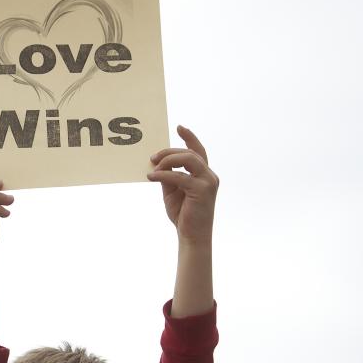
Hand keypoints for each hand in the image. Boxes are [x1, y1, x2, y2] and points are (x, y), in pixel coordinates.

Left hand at [147, 125, 218, 245]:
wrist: (191, 236)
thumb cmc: (183, 214)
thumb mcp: (172, 191)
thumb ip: (168, 175)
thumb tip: (156, 163)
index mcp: (204, 174)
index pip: (198, 151)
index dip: (190, 137)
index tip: (179, 127)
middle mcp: (210, 175)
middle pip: (190, 153)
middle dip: (169, 151)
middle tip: (152, 157)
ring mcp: (208, 182)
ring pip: (188, 159)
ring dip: (168, 160)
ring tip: (153, 167)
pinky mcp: (202, 190)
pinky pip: (179, 175)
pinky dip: (163, 174)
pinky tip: (152, 177)